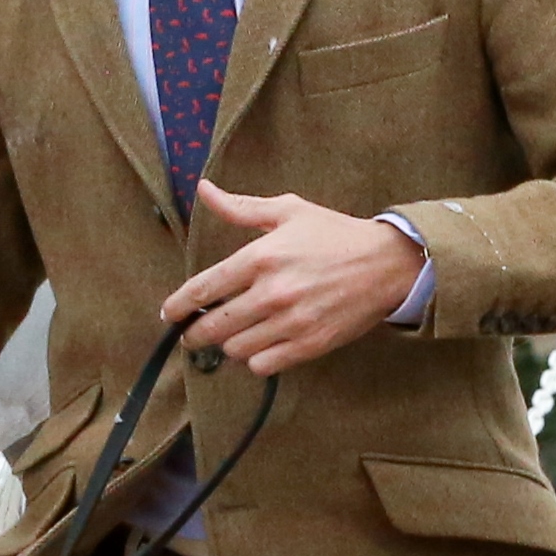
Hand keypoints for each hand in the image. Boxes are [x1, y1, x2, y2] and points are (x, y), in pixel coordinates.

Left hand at [161, 181, 425, 375]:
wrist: (387, 263)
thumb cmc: (334, 234)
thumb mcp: (288, 211)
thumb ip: (241, 207)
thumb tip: (204, 190)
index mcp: (260, 257)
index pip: (203, 289)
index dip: (178, 306)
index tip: (168, 314)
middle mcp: (271, 292)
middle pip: (214, 326)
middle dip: (196, 334)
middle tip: (192, 335)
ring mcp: (291, 322)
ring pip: (236, 349)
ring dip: (229, 345)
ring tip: (233, 336)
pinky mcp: (310, 344)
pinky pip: (264, 365)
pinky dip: (256, 360)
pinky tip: (260, 347)